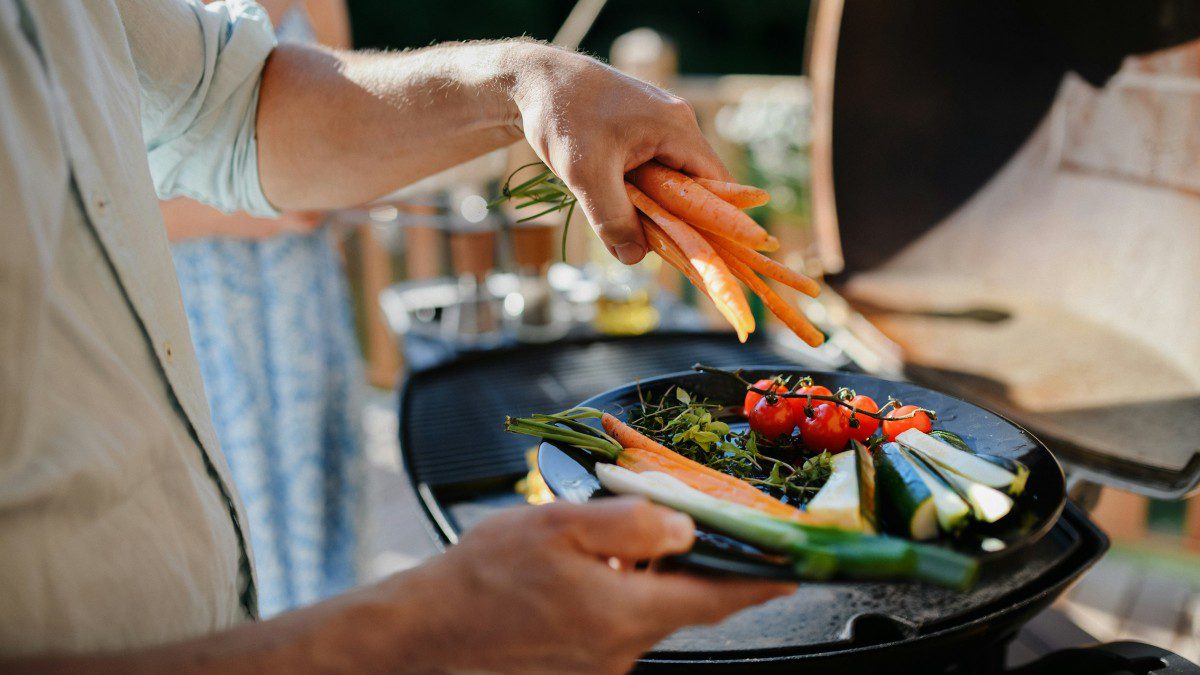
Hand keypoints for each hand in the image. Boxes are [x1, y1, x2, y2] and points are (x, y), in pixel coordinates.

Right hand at [390, 497, 794, 673]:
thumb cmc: (486, 575)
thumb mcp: (559, 526)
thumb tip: (683, 527)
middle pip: (681, 603)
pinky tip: (586, 572)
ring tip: (616, 542)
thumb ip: (631, 522)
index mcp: (625, 614)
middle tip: (690, 527)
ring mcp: (600, 665)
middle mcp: (622, 650)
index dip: (759, 583)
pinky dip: (620, 595)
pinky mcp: (579, 667)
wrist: (429, 630)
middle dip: (693, 567)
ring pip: (647, 612)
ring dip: (648, 578)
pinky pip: (617, 625)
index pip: (715, 600)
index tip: (792, 571)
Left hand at [512, 46, 730, 264]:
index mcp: (677, 128)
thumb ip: (612, 218)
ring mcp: (659, 126)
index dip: (715, 221)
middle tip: (656, 248)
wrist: (534, 79)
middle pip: (696, 185)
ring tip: (633, 230)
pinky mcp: (641, 131)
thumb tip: (635, 257)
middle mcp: (676, 124)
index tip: (703, 254)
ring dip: (655, 208)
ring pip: (671, 180)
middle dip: (679, 219)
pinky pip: (654, 170)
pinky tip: (619, 207)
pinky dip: (642, 193)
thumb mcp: (585, 174)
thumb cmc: (562, 116)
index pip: (718, 184)